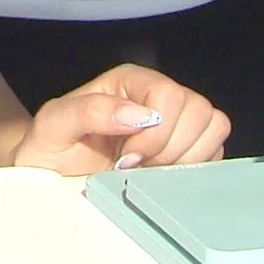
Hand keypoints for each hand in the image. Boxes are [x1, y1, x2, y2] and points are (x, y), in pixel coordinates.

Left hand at [11, 64, 230, 177]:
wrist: (49, 178)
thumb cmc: (48, 149)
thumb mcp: (53, 125)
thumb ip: (89, 111)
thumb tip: (139, 116)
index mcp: (129, 83)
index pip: (169, 94)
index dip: (154, 132)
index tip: (126, 159)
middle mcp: (156, 98)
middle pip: (198, 109)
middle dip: (170, 148)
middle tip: (138, 166)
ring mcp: (175, 123)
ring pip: (214, 127)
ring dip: (185, 159)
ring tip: (150, 172)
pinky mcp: (186, 150)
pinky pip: (216, 153)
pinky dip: (195, 170)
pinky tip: (163, 179)